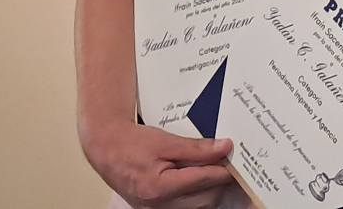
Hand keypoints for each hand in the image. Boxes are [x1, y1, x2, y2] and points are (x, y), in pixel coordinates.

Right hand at [82, 120, 233, 208]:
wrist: (107, 149)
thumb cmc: (131, 144)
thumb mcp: (166, 141)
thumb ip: (196, 148)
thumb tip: (224, 148)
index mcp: (159, 188)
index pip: (204, 180)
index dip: (223, 169)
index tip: (235, 158)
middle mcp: (159, 205)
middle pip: (205, 199)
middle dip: (219, 181)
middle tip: (229, 163)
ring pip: (199, 206)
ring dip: (210, 189)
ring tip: (215, 169)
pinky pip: (187, 206)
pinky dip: (198, 194)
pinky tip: (201, 179)